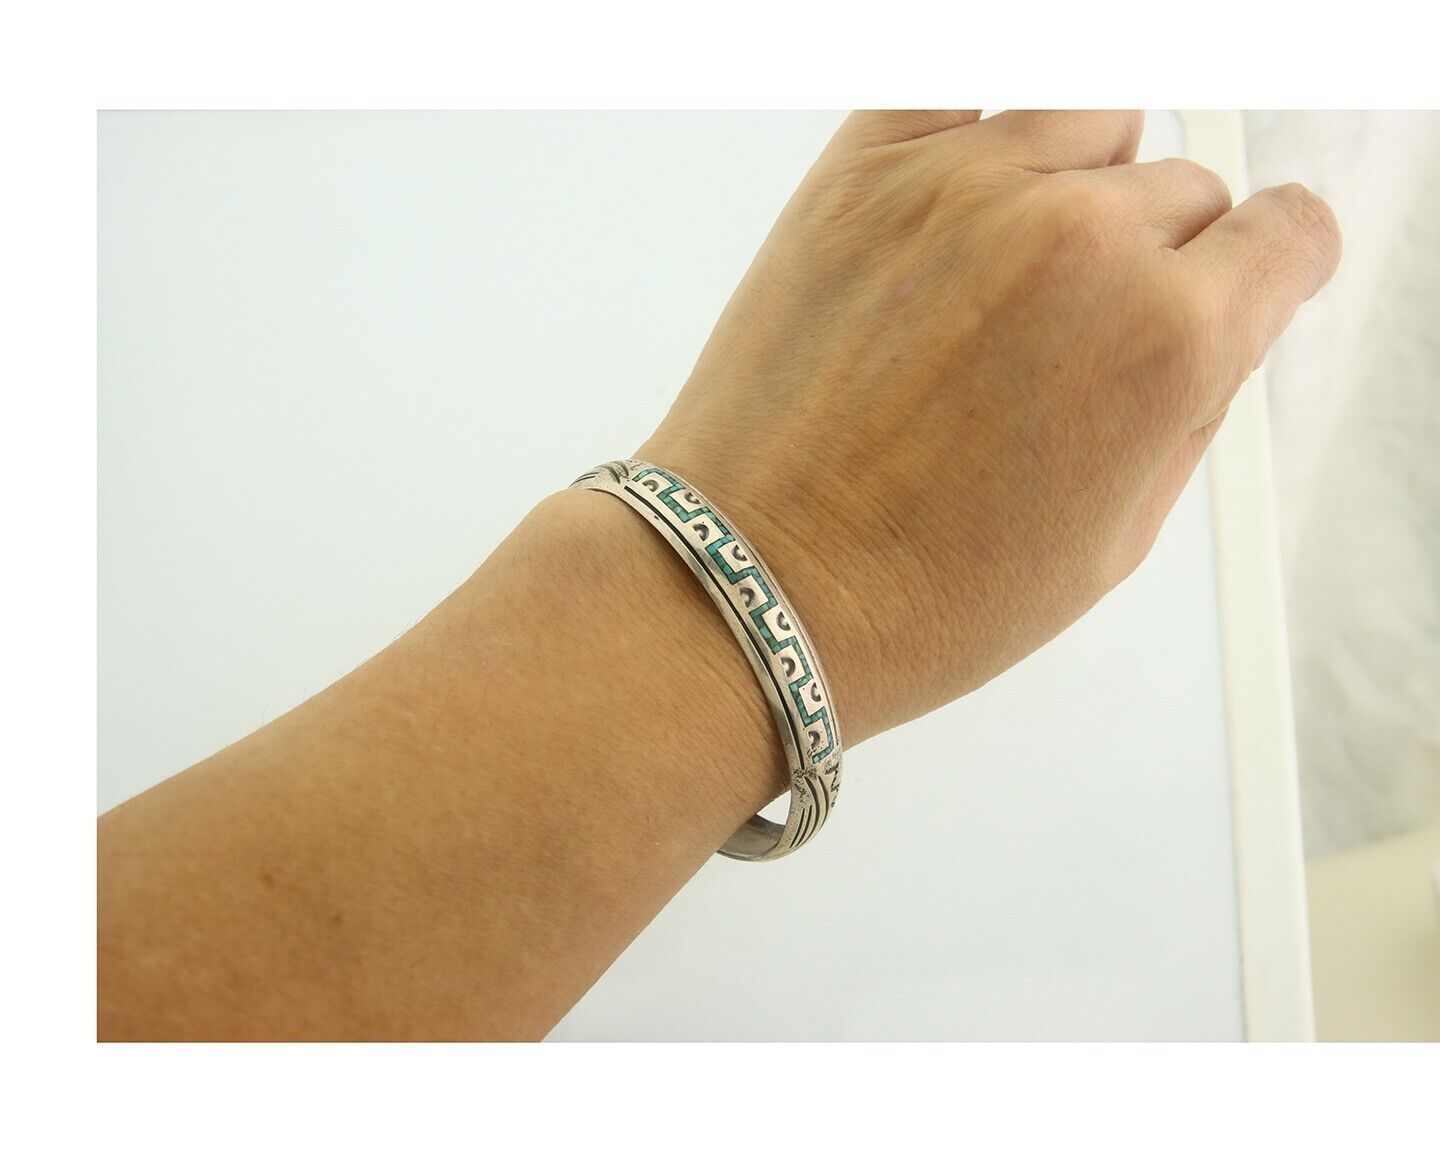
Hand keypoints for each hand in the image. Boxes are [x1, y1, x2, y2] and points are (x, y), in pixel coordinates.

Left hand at [642, 110, 1340, 740]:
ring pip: (1092, 123)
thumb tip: (1219, 327)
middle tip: (1076, 342)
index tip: (1241, 281)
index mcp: (1167, 341)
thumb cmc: (913, 595)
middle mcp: (1080, 240)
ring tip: (1012, 283)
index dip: (1269, 268)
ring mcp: (964, 189)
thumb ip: (1188, 410)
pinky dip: (982, 138)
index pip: (1288, 232)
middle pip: (1183, 190)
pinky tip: (960, 213)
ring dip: (1079, 188)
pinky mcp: (863, 171)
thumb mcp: (1111, 543)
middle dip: (1157, 261)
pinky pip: (968, 94)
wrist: (752, 584)